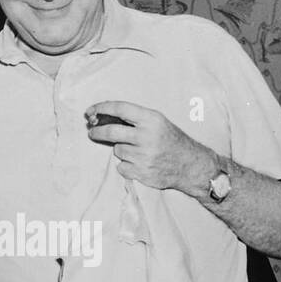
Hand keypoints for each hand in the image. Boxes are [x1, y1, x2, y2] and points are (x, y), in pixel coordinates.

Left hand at [85, 101, 215, 194]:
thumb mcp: (158, 122)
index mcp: (151, 119)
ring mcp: (144, 156)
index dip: (101, 108)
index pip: (120, 109)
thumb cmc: (171, 140)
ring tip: (139, 151)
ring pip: (117, 151)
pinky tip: (140, 163)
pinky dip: (126, 166)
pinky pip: (121, 167)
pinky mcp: (141, 173)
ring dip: (122, 150)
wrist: (190, 165)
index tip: (90, 111)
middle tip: (91, 131)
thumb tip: (103, 117)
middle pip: (111, 132)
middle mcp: (147, 137)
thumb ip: (134, 119)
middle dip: (96, 132)